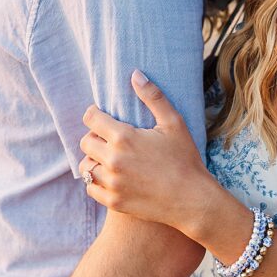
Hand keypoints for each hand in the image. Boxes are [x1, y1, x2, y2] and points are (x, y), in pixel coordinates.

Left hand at [79, 69, 210, 232]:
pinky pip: (90, 189)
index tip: (100, 115)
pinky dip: (95, 181)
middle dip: (94, 136)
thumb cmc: (185, 158)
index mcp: (124, 137)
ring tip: (108, 157)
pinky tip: (110, 176)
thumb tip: (135, 74)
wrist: (191, 199)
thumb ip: (153, 96)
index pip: (90, 118)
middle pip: (85, 141)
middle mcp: (112, 160)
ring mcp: (111, 183)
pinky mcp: (113, 202)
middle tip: (108, 137)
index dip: (94, 113)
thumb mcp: (173, 122)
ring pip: (85, 166)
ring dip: (93, 159)